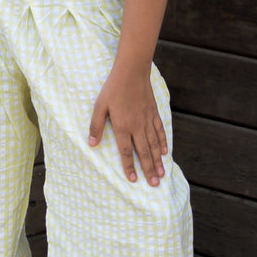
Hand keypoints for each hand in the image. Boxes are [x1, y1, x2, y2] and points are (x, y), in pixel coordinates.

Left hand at [88, 66, 167, 186]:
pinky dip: (163, 142)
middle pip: (143, 152)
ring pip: (154, 145)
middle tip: (154, 185)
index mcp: (122, 126)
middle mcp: (137, 126)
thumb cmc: (113, 88)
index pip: (126, 152)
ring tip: (161, 174)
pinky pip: (160, 131)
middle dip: (148, 170)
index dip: (129, 167)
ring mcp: (147, 120)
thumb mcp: (99, 106)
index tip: (133, 180)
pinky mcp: (154, 113)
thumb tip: (91, 144)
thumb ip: (96, 126)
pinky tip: (165, 152)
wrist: (131, 71)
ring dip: (157, 161)